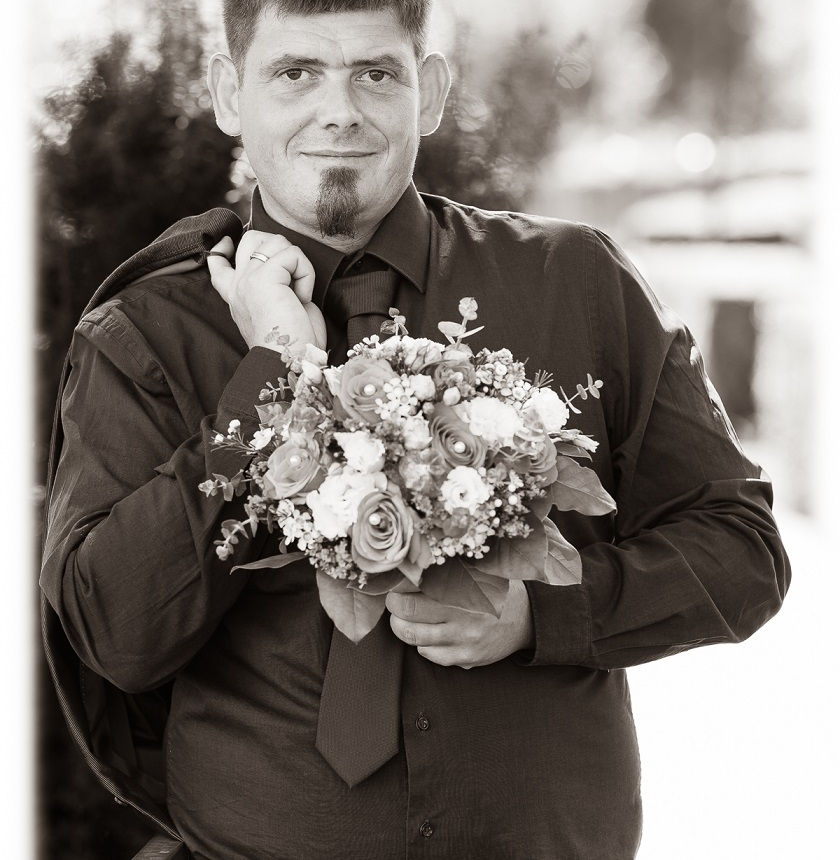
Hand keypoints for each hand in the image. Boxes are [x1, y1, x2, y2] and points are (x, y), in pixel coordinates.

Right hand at [207, 231, 326, 354]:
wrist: (290, 362)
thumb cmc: (292, 343)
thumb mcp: (278, 309)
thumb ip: (274, 286)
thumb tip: (286, 269)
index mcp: (237, 296)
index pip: (217, 263)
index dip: (223, 247)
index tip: (227, 242)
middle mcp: (238, 286)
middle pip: (251, 238)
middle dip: (278, 247)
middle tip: (291, 277)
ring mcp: (247, 279)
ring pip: (275, 241)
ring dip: (297, 263)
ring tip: (298, 292)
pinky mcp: (264, 277)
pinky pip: (293, 255)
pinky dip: (306, 274)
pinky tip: (302, 298)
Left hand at [385, 579, 534, 668]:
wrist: (526, 618)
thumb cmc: (496, 588)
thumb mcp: (477, 570)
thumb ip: (448, 567)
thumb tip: (412, 562)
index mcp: (463, 591)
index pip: (415, 589)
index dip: (399, 586)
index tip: (396, 582)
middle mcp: (462, 618)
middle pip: (408, 615)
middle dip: (395, 606)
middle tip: (395, 600)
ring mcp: (463, 642)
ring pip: (414, 638)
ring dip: (402, 626)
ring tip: (404, 617)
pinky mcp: (466, 659)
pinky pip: (430, 654)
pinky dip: (421, 643)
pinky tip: (427, 633)